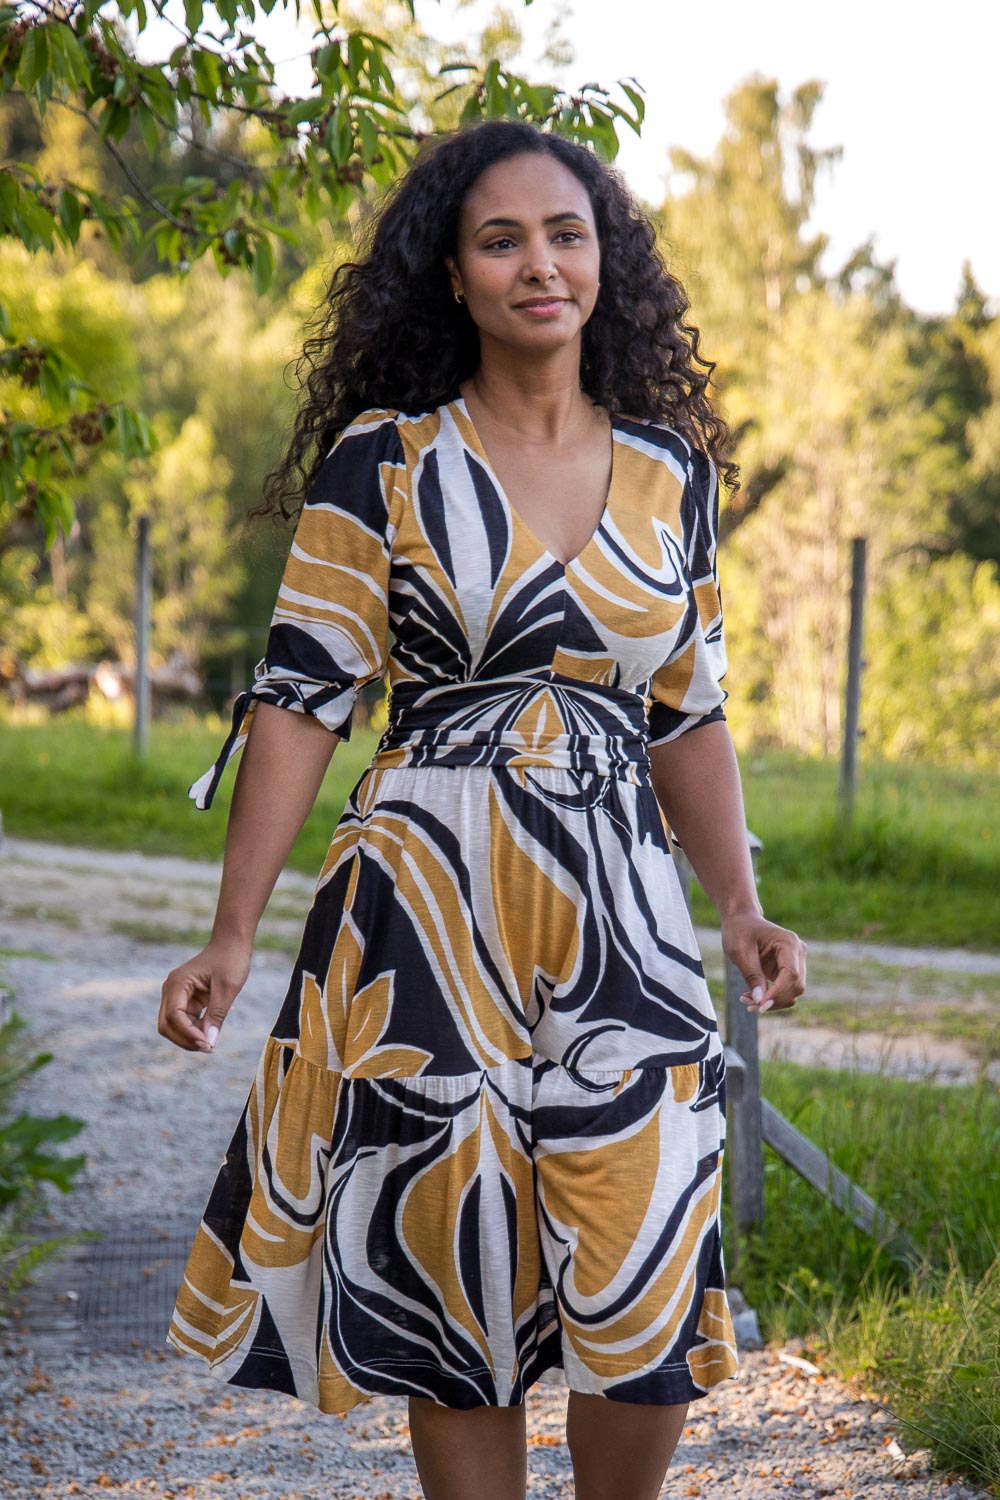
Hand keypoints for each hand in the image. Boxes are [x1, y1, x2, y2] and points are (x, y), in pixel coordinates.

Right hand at [158, 937, 252, 1052]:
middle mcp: (172, 990)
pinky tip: (215, 1025)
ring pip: (175, 1025)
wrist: (232, 943)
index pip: (174, 1017)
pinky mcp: (186, 999)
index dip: (188, 1034)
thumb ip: (217, 1015)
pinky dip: (198, 1028)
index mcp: (177, 983)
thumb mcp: (227, 988)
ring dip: (192, 1036)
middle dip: (186, 1039)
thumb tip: (209, 1042)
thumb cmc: (230, 960)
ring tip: (214, 1039)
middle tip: (209, 1048)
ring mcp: (177, 995)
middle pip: (167, 1025)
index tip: (208, 1044)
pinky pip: (186, 1020)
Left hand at [720, 911, 806, 1012]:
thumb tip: (760, 1001)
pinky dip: (771, 998)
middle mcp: (798, 952)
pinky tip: (751, 997)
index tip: (759, 1005)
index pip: (791, 974)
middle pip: (796, 986)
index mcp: (788, 942)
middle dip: (774, 1000)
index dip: (778, 993)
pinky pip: (786, 990)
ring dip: (773, 1002)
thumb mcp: (740, 952)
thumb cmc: (739, 931)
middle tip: (747, 1004)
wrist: (742, 921)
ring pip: (793, 992)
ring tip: (746, 1000)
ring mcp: (797, 961)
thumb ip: (752, 975)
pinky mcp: (790, 970)